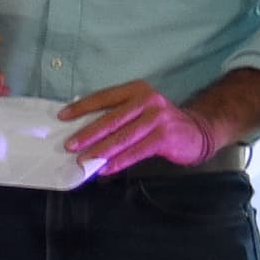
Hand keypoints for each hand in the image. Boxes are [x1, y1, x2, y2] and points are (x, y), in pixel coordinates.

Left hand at [58, 80, 241, 175]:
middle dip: (87, 134)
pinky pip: (136, 151)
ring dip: (100, 151)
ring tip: (84, 160)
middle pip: (111, 119)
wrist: (197, 131)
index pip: (103, 98)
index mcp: (136, 90)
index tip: (62, 117)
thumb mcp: (139, 110)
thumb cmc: (159, 122)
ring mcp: (158, 118)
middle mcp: (147, 100)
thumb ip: (117, 114)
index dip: (81, 108)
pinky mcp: (165, 137)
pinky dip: (119, 161)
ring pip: (122, 137)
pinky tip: (105, 169)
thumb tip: (81, 129)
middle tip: (69, 145)